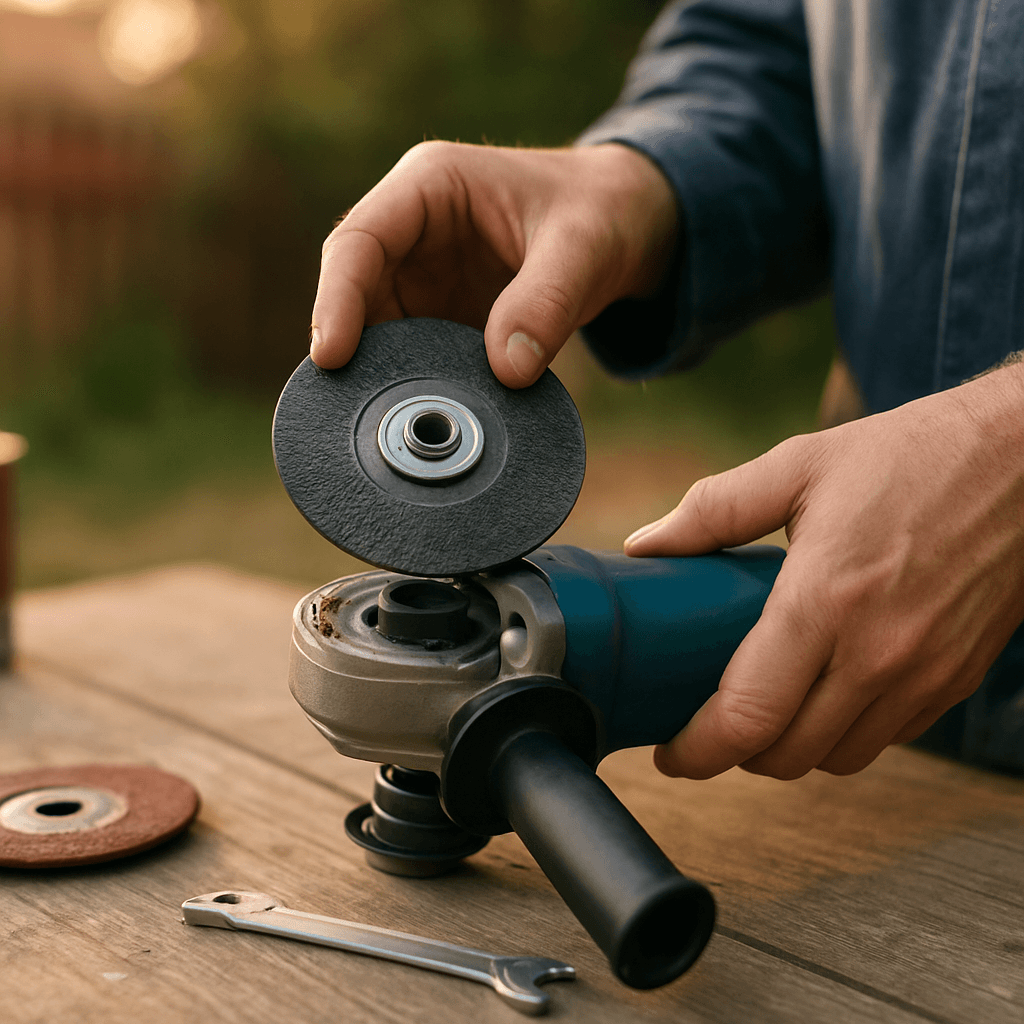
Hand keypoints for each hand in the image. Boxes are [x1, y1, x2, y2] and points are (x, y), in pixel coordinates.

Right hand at [310, 141, 676, 386]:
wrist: (626, 226)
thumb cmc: (602, 213)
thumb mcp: (585, 247)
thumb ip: (548, 302)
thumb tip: (507, 372)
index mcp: (430, 187)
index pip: (358, 241)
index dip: (337, 298)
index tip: (333, 355)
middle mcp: (413, 233)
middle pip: (355, 294)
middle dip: (351, 350)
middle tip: (352, 409)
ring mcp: (424, 278)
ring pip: (378, 333)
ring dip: (381, 375)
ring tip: (388, 423)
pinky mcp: (441, 317)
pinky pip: (412, 355)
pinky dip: (413, 386)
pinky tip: (423, 420)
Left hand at [625, 363, 1023, 779]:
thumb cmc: (909, 455)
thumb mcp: (798, 465)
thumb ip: (712, 510)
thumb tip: (645, 545)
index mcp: (824, 600)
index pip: (748, 716)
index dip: (698, 751)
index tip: (670, 754)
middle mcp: (877, 653)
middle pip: (788, 755)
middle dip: (737, 753)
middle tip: (710, 724)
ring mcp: (924, 673)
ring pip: (838, 758)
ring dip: (792, 749)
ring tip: (766, 711)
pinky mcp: (956, 679)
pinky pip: (888, 738)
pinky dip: (846, 733)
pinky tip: (826, 694)